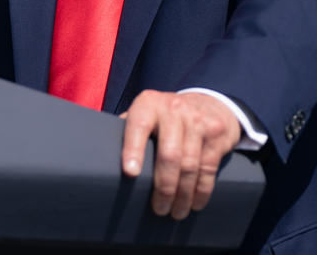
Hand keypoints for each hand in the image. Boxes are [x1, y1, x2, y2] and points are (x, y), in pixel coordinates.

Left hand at [120, 90, 240, 219]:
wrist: (207, 105)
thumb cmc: (163, 118)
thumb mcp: (144, 113)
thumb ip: (127, 129)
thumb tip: (101, 155)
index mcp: (148, 103)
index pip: (137, 126)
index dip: (133, 149)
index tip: (129, 173)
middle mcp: (173, 108)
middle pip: (168, 154)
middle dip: (163, 187)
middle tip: (158, 209)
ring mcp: (196, 120)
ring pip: (189, 165)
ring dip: (182, 195)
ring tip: (175, 212)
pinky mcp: (215, 133)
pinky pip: (208, 168)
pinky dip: (201, 191)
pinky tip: (195, 204)